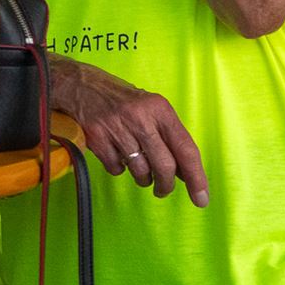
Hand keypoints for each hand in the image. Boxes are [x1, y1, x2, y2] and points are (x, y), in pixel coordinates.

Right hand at [50, 56, 209, 205]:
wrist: (82, 86)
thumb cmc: (123, 101)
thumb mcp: (151, 109)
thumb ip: (169, 137)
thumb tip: (185, 172)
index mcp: (160, 109)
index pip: (186, 148)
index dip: (196, 177)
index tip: (201, 198)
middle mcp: (141, 118)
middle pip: (164, 166)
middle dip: (166, 185)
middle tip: (163, 190)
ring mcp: (117, 128)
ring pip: (140, 171)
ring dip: (143, 178)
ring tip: (138, 169)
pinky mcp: (97, 138)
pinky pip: (117, 168)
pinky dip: (119, 168)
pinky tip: (117, 155)